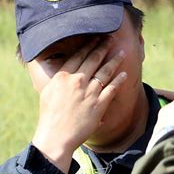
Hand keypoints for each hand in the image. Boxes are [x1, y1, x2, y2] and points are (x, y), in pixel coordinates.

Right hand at [32, 38, 126, 172]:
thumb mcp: (48, 92)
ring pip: (105, 71)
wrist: (56, 136)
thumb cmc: (49, 116)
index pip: (79, 55)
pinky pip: (112, 88)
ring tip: (121, 53)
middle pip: (93, 59)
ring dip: (114, 60)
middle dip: (103, 47)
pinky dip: (119, 80)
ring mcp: (89, 92)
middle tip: (111, 39)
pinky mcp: (99, 104)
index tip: (96, 37)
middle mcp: (77, 81)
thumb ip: (59, 80)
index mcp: (63, 76)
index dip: (89, 45)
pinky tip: (124, 74)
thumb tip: (66, 72)